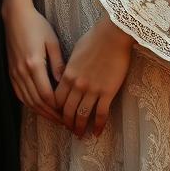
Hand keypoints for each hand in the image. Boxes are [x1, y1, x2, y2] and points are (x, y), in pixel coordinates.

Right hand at [3, 0, 64, 124]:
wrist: (16, 15)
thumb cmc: (37, 25)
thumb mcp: (52, 41)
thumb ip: (58, 64)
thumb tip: (65, 84)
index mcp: (34, 64)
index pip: (46, 95)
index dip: (58, 107)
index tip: (69, 112)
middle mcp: (22, 72)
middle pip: (37, 102)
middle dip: (51, 114)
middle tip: (65, 122)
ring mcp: (14, 73)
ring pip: (27, 101)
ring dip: (41, 112)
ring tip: (54, 119)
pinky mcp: (11, 72)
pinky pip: (20, 94)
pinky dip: (30, 104)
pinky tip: (39, 108)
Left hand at [54, 16, 133, 137]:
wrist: (112, 35)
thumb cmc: (94, 39)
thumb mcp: (75, 53)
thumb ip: (69, 68)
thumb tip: (66, 77)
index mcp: (68, 74)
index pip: (57, 99)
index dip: (57, 110)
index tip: (59, 115)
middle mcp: (77, 85)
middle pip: (68, 110)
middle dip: (67, 123)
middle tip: (69, 129)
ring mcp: (93, 90)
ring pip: (83, 115)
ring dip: (80, 127)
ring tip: (80, 135)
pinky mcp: (107, 92)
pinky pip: (101, 114)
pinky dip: (98, 126)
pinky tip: (97, 133)